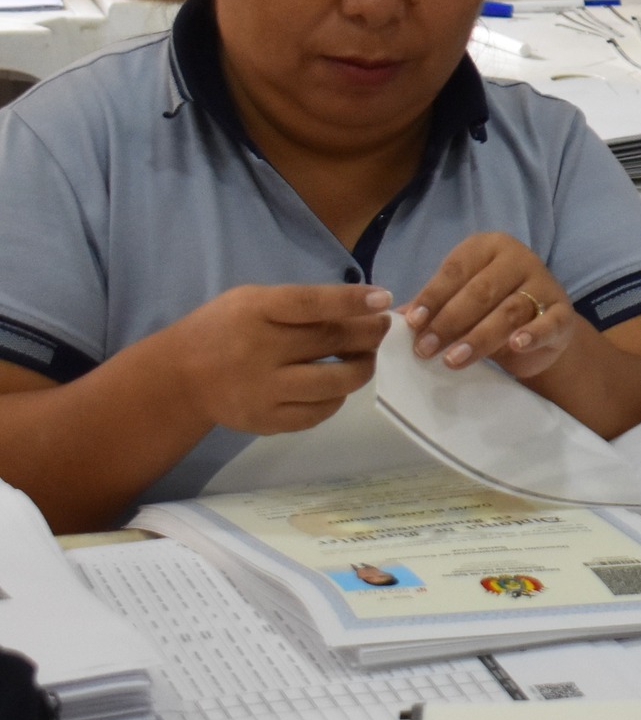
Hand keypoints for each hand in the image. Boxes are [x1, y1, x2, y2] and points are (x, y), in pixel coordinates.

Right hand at [173, 283, 390, 434]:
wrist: (179, 378)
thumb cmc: (224, 329)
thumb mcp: (252, 301)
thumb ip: (300, 303)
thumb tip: (363, 305)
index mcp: (254, 311)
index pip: (311, 304)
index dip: (352, 301)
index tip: (383, 298)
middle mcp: (259, 350)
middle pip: (331, 342)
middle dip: (369, 333)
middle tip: (382, 327)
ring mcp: (262, 390)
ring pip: (334, 383)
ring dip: (362, 368)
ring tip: (365, 357)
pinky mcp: (266, 421)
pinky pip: (319, 412)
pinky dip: (337, 397)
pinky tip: (338, 384)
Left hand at [400, 233, 575, 379]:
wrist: (540, 326)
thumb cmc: (490, 307)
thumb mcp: (459, 301)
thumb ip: (431, 307)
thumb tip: (395, 320)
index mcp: (488, 247)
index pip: (456, 269)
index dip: (433, 296)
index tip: (413, 323)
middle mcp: (518, 259)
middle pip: (481, 291)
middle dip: (450, 322)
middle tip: (426, 350)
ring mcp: (544, 285)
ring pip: (510, 310)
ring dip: (479, 337)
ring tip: (454, 360)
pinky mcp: (563, 312)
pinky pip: (550, 323)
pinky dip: (534, 334)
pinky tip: (516, 345)